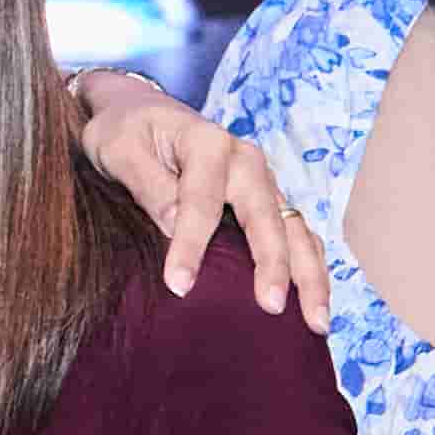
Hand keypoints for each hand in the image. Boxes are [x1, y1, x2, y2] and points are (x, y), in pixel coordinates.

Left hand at [69, 72, 330, 325]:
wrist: (142, 113)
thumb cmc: (125, 132)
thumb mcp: (118, 149)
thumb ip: (146, 184)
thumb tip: (174, 225)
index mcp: (207, 142)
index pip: (202, 201)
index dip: (191, 246)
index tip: (180, 287)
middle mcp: (245, 160)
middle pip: (267, 216)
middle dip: (272, 263)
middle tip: (271, 307)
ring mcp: (262, 182)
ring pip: (295, 229)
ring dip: (309, 275)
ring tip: (316, 321)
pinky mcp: (267, 201)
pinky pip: (296, 236)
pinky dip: (310, 269)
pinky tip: (312, 307)